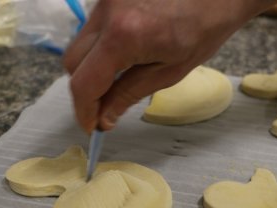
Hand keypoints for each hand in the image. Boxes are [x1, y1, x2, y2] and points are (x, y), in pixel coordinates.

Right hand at [64, 0, 276, 131]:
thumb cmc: (203, 30)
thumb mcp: (168, 72)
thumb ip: (128, 95)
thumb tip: (104, 120)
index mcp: (123, 36)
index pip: (83, 83)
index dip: (84, 111)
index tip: (92, 126)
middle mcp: (105, 13)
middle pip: (72, 63)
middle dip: (85, 90)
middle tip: (104, 107)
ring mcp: (104, 1)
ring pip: (78, 46)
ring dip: (90, 69)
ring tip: (115, 81)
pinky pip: (91, 31)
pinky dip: (98, 50)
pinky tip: (120, 57)